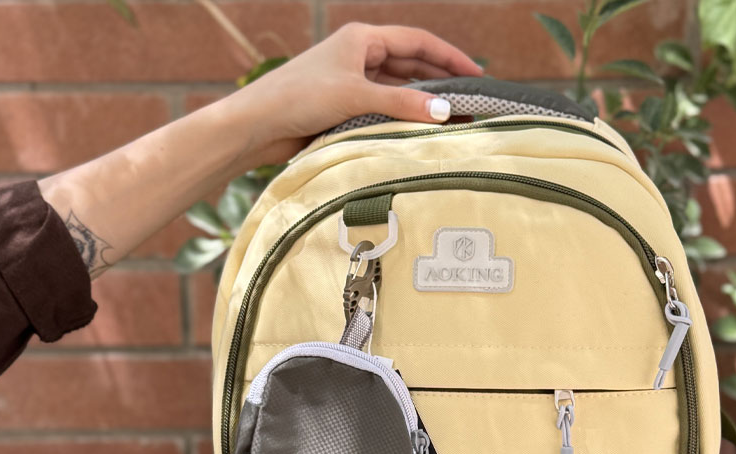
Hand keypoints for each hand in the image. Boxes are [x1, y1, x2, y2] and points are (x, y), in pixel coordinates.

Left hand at [218, 22, 484, 170]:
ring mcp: (352, 83)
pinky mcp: (344, 109)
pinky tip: (418, 132)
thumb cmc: (299, 98)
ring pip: (398, 90)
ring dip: (423, 104)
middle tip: (471, 102)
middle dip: (441, 82)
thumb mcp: (355, 96)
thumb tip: (444, 110)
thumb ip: (401, 103)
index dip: (450, 57)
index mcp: (362, 40)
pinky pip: (384, 110)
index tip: (477, 75)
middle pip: (411, 66)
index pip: (418, 43)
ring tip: (451, 122)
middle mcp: (359, 57)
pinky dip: (403, 119)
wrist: (258, 126)